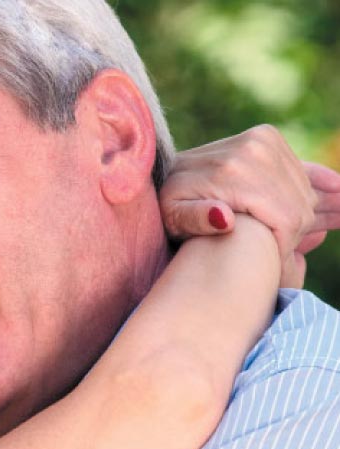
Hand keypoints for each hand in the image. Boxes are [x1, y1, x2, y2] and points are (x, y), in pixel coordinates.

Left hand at [159, 125, 339, 286]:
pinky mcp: (267, 136)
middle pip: (297, 206)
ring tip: (302, 241)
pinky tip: (337, 191)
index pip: (284, 220)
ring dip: (300, 218)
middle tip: (279, 263)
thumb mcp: (171, 219)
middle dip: (291, 237)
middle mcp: (252, 149)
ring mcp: (262, 140)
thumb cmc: (167, 206)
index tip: (273, 273)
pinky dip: (317, 185)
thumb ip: (194, 220)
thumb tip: (226, 219)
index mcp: (233, 172)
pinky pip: (303, 168)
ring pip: (302, 192)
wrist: (164, 172)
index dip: (283, 250)